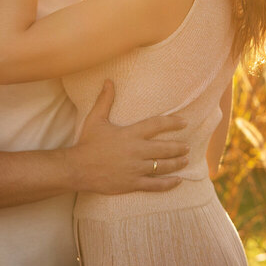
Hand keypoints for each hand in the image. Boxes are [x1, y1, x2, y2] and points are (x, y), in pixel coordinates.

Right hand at [65, 80, 189, 193]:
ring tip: (186, 160)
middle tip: (187, 146)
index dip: (172, 122)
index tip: (184, 122)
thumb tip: (109, 81)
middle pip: (164, 148)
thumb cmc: (87, 142)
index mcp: (130, 134)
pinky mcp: (132, 184)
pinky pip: (155, 185)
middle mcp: (136, 151)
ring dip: (177, 163)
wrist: (77, 168)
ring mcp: (135, 169)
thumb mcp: (95, 119)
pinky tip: (178, 181)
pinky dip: (168, 184)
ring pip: (163, 166)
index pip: (156, 125)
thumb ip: (105, 100)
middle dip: (179, 147)